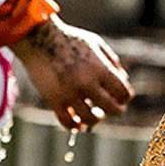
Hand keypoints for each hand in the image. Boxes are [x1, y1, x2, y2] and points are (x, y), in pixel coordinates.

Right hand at [10, 16, 134, 130]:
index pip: (122, 92)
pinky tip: (78, 123)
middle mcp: (87, 83)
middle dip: (116, 110)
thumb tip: (123, 79)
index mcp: (100, 68)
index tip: (122, 98)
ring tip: (95, 115)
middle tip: (114, 110)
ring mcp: (69, 94)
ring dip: (95, 120)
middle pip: (110, 108)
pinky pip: (67, 122)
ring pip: (89, 119)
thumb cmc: (70, 39)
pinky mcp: (53, 100)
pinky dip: (74, 126)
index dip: (125, 97)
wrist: (40, 39)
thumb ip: (111, 61)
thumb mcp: (97, 44)